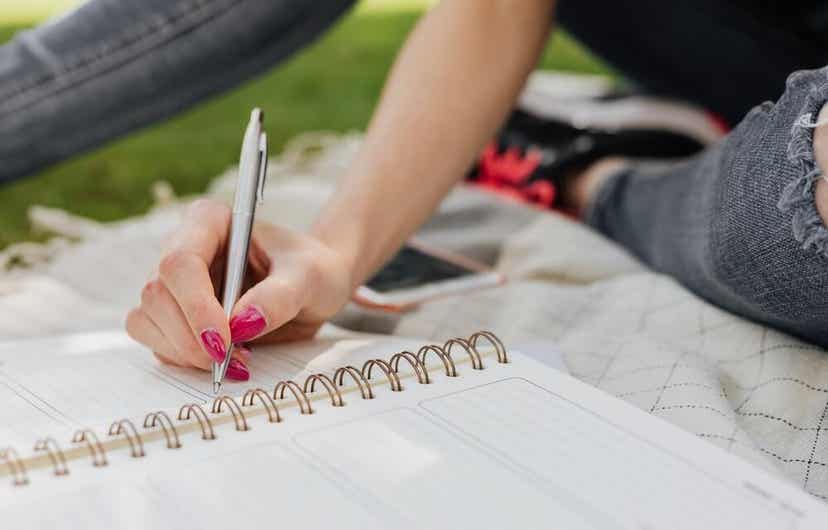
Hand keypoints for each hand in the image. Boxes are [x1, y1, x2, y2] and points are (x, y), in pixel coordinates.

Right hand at [125, 199, 352, 379]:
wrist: (314, 287)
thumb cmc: (313, 269)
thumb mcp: (310, 277)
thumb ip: (280, 296)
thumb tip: (242, 323)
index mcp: (209, 222)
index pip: (180, 261)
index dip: (196, 306)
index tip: (225, 341)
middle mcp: (183, 248)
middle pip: (157, 295)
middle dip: (191, 338)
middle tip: (234, 361)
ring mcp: (173, 284)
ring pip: (148, 321)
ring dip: (186, 352)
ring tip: (238, 361)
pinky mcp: (174, 316)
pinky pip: (158, 343)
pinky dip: (186, 361)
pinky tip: (226, 361)